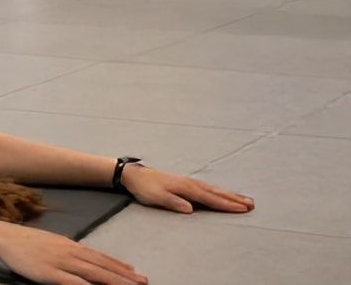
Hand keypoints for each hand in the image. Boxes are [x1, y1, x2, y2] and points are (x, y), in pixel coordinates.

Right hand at [0, 223, 145, 284]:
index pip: (100, 257)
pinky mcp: (50, 273)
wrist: (4, 237)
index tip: (135, 273)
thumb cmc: (25, 242)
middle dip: (124, 276)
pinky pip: (73, 283)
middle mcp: (70, 252)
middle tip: (144, 282)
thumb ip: (68, 251)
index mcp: (71, 245)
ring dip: (115, 281)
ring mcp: (61, 262)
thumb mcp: (51, 243)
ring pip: (94, 274)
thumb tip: (84, 258)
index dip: (119, 265)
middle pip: (102, 266)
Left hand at [121, 163, 253, 213]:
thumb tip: (191, 209)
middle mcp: (191, 183)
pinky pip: (207, 188)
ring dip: (230, 194)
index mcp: (186, 188)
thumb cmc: (145, 188)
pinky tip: (222, 193)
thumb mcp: (157, 197)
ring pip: (214, 189)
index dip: (227, 204)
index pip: (210, 198)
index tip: (242, 209)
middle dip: (234, 199)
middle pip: (217, 192)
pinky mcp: (185, 182)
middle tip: (252, 204)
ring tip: (244, 199)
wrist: (133, 174)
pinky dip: (218, 191)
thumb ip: (174, 203)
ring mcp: (189, 182)